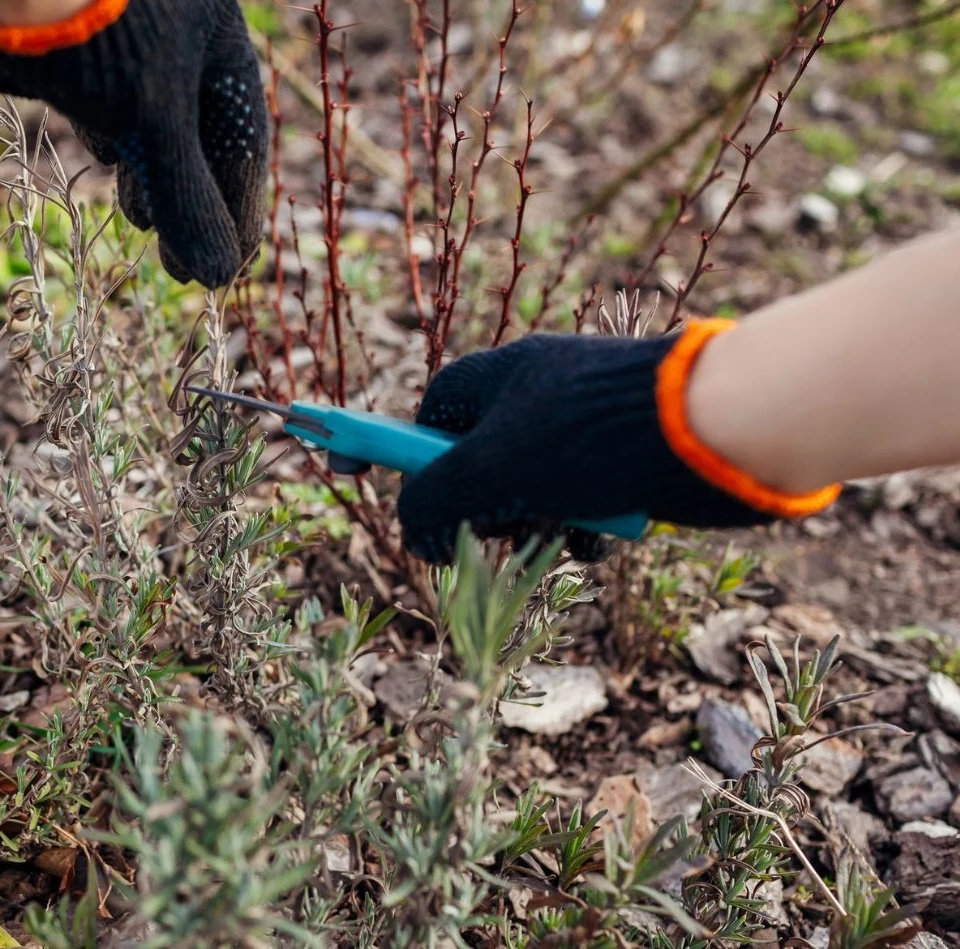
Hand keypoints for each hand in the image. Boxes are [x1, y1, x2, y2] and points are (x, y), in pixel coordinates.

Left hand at [0, 0, 268, 287]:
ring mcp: (129, 42)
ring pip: (150, 125)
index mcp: (218, 36)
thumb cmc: (105, 40)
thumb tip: (218, 275)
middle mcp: (180, 36)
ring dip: (149, 181)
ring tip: (139, 225)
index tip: (227, 268)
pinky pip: (110, 106)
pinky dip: (113, 142)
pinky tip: (107, 164)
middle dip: (186, 203)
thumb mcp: (157, 125)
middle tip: (178, 266)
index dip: (238, 210)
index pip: (243, 139)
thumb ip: (188, 201)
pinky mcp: (79, 48)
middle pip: (197, 136)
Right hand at [392, 324, 838, 563]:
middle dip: (479, 506)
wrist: (715, 429)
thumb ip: (433, 501)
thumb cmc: (592, 435)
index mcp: (496, 378)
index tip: (345, 469)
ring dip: (534, 523)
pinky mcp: (623, 457)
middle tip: (490, 527)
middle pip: (474, 464)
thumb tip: (414, 535)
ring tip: (559, 530)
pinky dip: (582, 525)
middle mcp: (535, 397)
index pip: (423, 416)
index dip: (386, 448)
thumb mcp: (492, 468)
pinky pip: (578, 501)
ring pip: (528, 491)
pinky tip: (601, 530)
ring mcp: (581, 428)